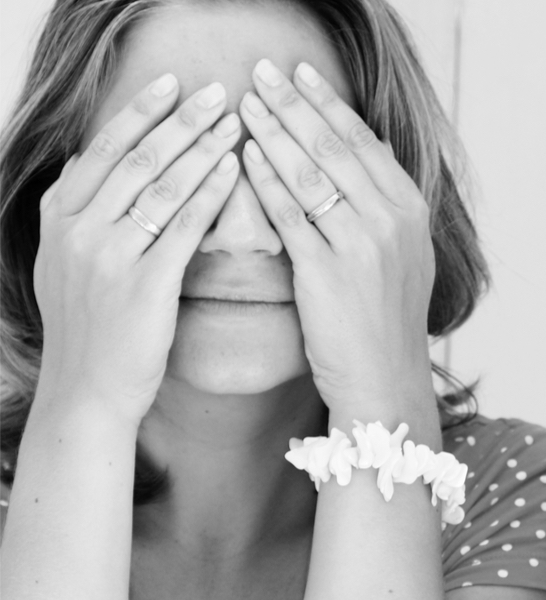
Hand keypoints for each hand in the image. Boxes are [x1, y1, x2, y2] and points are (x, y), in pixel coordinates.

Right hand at [34, 75, 239, 423]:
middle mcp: (78, 232)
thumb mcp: (63, 262)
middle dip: (179, 121)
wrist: (85, 393)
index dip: (140, 113)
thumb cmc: (89, 328)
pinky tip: (234, 170)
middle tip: (217, 93)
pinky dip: (211, 193)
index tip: (171, 84)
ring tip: (235, 123)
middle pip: (136, 160)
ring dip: (203, 149)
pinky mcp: (143, 286)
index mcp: (59, 220)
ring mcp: (108, 258)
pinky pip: (184, 228)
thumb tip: (87, 160)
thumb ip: (75, 212)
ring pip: (162, 187)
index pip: (103, 150)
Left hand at [237, 59, 435, 418]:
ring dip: (274, 133)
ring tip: (245, 104)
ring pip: (311, 174)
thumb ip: (385, 207)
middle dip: (296, 104)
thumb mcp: (404, 256)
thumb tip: (361, 158)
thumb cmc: (385, 321)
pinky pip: (290, 216)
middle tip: (264, 74)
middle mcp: (392, 221)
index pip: (366, 142)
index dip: (330, 104)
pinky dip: (265, 182)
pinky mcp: (328, 272)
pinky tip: (245, 157)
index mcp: (411, 212)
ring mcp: (362, 246)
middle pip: (336, 148)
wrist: (386, 380)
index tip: (301, 75)